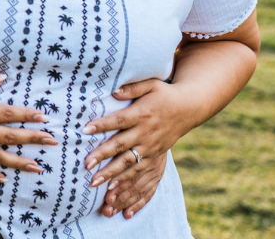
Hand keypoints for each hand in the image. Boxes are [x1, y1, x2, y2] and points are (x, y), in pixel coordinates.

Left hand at [81, 79, 194, 216]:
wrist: (189, 108)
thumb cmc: (164, 94)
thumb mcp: (151, 85)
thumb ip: (131, 88)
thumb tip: (114, 91)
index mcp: (142, 114)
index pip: (118, 120)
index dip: (102, 125)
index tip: (85, 129)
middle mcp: (145, 133)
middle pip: (121, 145)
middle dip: (102, 155)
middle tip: (86, 165)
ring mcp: (151, 147)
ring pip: (128, 163)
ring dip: (111, 174)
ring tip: (94, 183)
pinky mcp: (155, 157)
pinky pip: (139, 172)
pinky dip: (126, 181)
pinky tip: (113, 189)